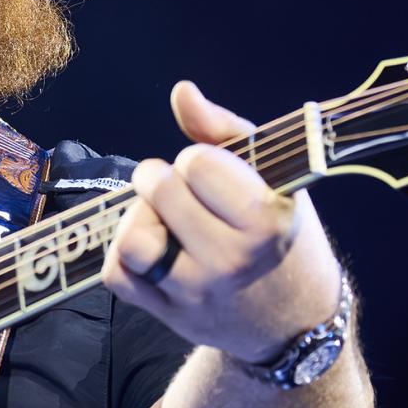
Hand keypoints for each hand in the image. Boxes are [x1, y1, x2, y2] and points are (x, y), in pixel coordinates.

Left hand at [102, 81, 342, 362]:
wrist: (292, 316)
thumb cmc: (277, 231)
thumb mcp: (271, 177)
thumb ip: (222, 129)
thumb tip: (182, 91)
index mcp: (265, 221)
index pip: (197, 164)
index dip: (197, 160)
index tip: (210, 173)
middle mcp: (230, 261)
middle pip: (159, 192)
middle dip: (160, 178)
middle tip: (176, 188)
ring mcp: (195, 292)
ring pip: (131, 239)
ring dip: (137, 219)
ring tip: (160, 219)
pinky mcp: (167, 315)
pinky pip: (116, 275)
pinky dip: (123, 256)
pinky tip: (151, 248)